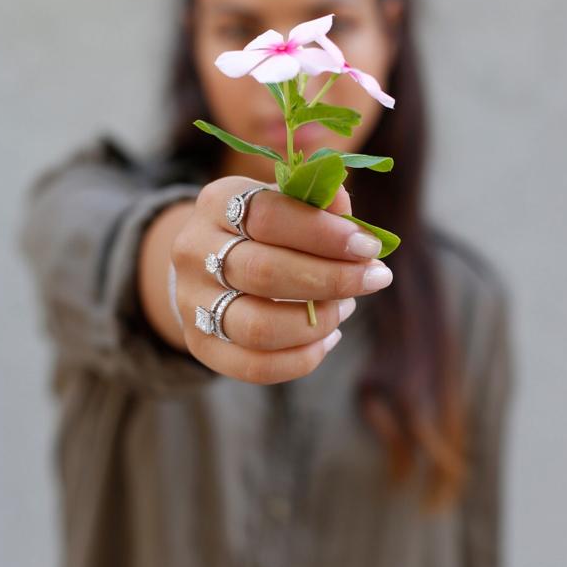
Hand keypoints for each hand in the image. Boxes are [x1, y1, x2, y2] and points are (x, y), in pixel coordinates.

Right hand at [170, 176, 392, 384]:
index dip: (323, 232)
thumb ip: (317, 200)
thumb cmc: (265, 229)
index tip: (368, 245)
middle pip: (263, 272)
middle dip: (331, 279)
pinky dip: (302, 358)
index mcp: (217, 203)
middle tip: (374, 278)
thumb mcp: (287, 202)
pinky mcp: (200, 345)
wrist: (209, 263)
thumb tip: (342, 202)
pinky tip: (327, 338)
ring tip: (345, 308)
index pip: (267, 215)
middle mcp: (194, 250)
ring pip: (258, 327)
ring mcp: (192, 302)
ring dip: (316, 322)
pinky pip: (254, 366)